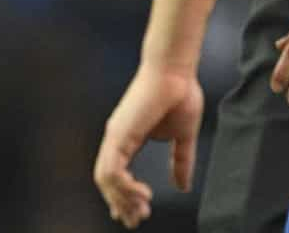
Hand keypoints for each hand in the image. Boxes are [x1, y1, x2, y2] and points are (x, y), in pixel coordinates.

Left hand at [93, 65, 203, 228]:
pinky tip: (142, 193)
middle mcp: (117, 139)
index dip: (122, 197)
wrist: (176, 70)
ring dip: (122, 199)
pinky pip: (111, 170)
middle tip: (136, 221)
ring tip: (141, 210)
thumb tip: (183, 185)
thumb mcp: (183, 137)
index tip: (134, 215)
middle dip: (120, 204)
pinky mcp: (119, 134)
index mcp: (128, 138)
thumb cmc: (180, 93)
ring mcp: (115, 136)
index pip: (116, 175)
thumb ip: (181, 162)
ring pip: (105, 179)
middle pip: (107, 181)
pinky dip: (124, 187)